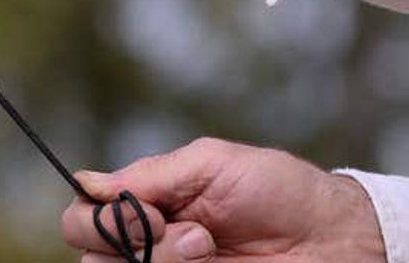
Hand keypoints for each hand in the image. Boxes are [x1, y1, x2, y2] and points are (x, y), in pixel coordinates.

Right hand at [61, 138, 384, 261]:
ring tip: (208, 247)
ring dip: (160, 260)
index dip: (100, 213)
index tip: (151, 207)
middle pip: (89, 251)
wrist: (332, 237)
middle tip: (183, 229)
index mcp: (145, 200)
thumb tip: (86, 181)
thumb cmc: (276, 189)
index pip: (83, 211)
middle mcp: (148, 241)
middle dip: (128, 238)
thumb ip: (147, 174)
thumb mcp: (209, 163)